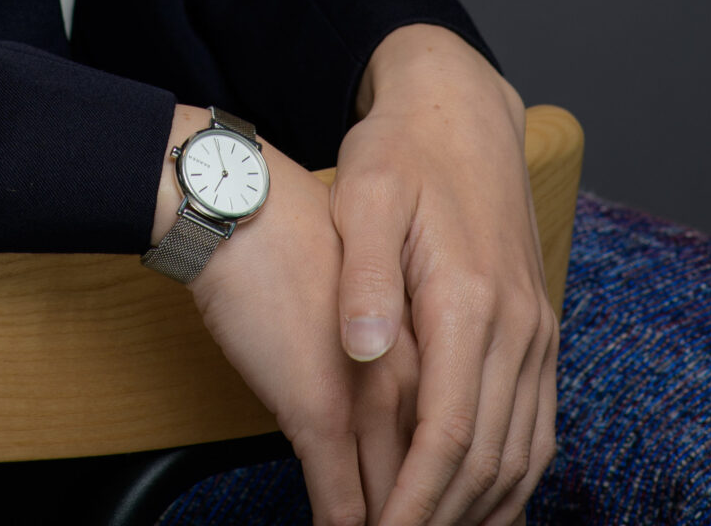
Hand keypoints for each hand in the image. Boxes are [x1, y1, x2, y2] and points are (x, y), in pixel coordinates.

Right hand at [153, 106, 421, 522]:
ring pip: (396, 505)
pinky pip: (342, 505)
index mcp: (435, 349)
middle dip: (434, 519)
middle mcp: (413, 380)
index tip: (460, 518)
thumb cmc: (301, 244)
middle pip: (436, 487)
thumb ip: (398, 359)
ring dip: (395, 524)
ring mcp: (368, 400)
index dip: (461, 504)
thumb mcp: (374, 298)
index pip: (465, 453)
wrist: (245, 215)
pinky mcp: (317, 412)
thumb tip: (407, 422)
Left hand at [333, 27, 557, 523]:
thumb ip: (365, 275)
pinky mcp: (538, 324)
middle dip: (446, 517)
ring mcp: (536, 327)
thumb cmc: (402, 149)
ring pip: (523, 451)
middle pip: (490, 458)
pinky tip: (483, 501)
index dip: (417, 501)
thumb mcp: (366, 195)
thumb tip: (363, 350)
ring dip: (484, 507)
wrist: (460, 104)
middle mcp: (518, 323)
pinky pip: (537, 423)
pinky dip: (514, 474)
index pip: (450, 433)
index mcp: (471, 298)